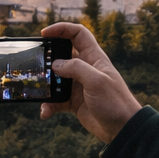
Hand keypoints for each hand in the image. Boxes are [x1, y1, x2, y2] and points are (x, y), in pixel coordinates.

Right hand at [38, 22, 143, 141]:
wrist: (122, 128)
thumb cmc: (115, 102)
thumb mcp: (96, 81)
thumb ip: (76, 68)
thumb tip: (55, 64)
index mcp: (94, 58)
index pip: (77, 34)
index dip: (62, 29)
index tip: (44, 33)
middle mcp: (85, 69)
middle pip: (62, 55)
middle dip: (48, 58)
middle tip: (36, 63)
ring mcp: (78, 85)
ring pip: (56, 79)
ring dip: (46, 86)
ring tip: (38, 91)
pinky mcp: (74, 101)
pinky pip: (56, 100)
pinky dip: (49, 105)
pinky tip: (45, 112)